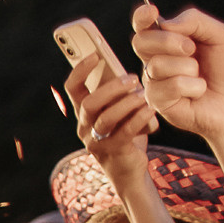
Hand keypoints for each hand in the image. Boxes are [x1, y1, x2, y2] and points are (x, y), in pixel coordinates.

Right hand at [65, 57, 154, 179]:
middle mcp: (85, 126)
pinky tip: (151, 110)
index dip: (80, 70)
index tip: (95, 54)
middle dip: (111, 88)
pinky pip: (124, 132)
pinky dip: (139, 118)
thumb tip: (128, 70)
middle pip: (88, 103)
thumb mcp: (119, 109)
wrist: (128, 168)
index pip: (72, 88)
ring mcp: (96, 141)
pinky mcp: (112, 152)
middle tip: (133, 78)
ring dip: (127, 103)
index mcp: (84, 112)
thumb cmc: (126, 132)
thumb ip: (118, 93)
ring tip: (144, 94)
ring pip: (105, 118)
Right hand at [131, 4, 223, 142]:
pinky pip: (168, 86)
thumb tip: (165, 23)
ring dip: (188, 68)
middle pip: (141, 42)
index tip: (151, 11)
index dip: (141, 17)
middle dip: (168, 41)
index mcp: (166, 41)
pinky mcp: (156, 102)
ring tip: (199, 76)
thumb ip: (195, 21)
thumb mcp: (220, 35)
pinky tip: (198, 91)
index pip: (144, 25)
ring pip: (157, 65)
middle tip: (192, 49)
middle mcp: (154, 59)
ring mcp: (153, 81)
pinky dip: (192, 87)